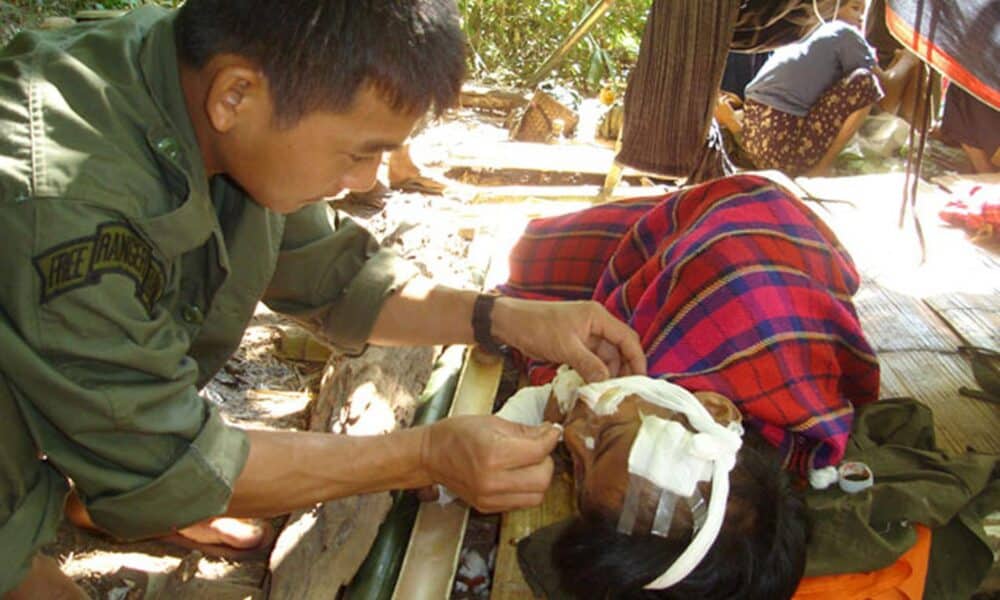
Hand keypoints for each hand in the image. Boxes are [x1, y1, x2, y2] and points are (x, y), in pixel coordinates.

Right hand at [420, 415, 559, 512]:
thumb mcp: (492, 422)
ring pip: (537, 496)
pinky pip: (522, 503)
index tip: (552, 431)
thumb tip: (549, 433)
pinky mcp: (488, 508)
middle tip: (539, 447)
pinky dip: (527, 489)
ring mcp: (489, 498)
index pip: (538, 451)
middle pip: (542, 479)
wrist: (430, 455)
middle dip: (546, 460)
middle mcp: (491, 481)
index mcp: (492, 454)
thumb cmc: (457, 434)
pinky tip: (517, 475)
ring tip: (529, 463)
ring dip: (539, 478)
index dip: (551, 438)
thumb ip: (525, 431)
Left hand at [492, 297, 645, 381]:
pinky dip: (593, 373)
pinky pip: (591, 360)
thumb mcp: (565, 348)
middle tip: (624, 393)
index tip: (641, 381)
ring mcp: (585, 334)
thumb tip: (608, 384)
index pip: (628, 338)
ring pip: (605, 357)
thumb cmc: (536, 327)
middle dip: (623, 369)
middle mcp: (596, 324)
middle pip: (619, 349)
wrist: (509, 322)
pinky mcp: (575, 344)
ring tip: (607, 394)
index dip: (637, 360)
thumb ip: (589, 365)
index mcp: (598, 317)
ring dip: (607, 374)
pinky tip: (592, 388)